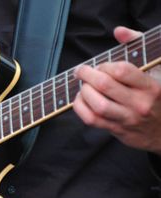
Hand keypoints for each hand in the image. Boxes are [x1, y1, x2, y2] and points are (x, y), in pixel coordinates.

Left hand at [73, 26, 160, 154]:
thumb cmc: (156, 95)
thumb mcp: (155, 69)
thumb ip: (137, 46)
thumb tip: (119, 31)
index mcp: (151, 86)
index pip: (123, 71)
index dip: (105, 65)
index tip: (99, 65)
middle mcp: (140, 103)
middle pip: (105, 86)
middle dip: (87, 75)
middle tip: (81, 71)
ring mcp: (128, 119)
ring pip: (97, 105)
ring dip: (83, 93)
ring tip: (83, 87)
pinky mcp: (117, 131)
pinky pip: (92, 120)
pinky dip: (80, 108)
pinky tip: (81, 100)